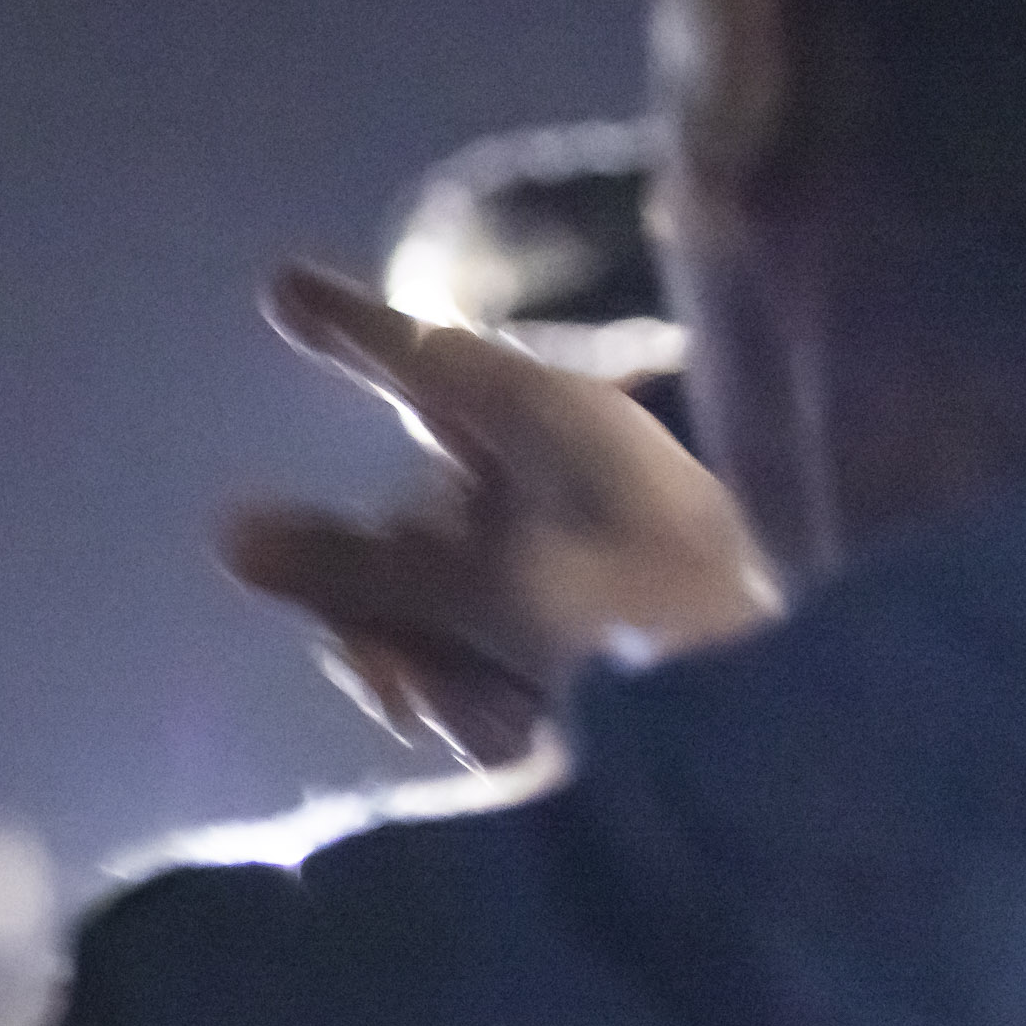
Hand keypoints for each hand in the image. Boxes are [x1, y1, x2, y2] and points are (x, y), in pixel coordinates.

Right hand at [220, 262, 775, 766]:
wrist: (796, 730)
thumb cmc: (654, 624)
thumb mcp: (490, 592)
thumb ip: (354, 566)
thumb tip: (229, 531)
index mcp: (554, 428)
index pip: (424, 361)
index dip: (350, 329)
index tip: (278, 287)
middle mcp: (555, 484)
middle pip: (401, 521)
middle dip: (378, 603)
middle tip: (394, 675)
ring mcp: (569, 562)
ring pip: (424, 602)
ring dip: (426, 664)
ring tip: (474, 718)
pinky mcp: (582, 637)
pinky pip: (473, 653)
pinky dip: (471, 698)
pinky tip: (509, 737)